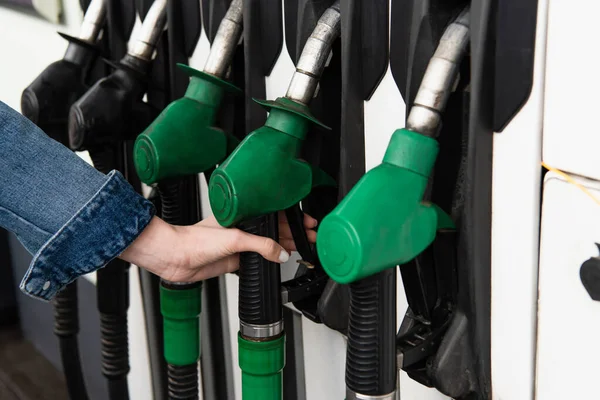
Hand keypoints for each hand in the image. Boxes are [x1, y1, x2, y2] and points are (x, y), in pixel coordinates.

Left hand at [120, 211, 317, 281]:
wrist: (175, 257)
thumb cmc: (194, 240)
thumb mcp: (234, 238)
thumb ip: (261, 245)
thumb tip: (281, 252)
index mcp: (243, 214)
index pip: (274, 215)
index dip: (293, 219)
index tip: (309, 223)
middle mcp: (242, 228)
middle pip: (275, 230)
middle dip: (294, 233)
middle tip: (312, 237)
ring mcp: (239, 244)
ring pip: (269, 245)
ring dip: (286, 246)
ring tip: (303, 248)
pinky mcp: (234, 259)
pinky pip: (258, 259)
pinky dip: (271, 260)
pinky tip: (282, 260)